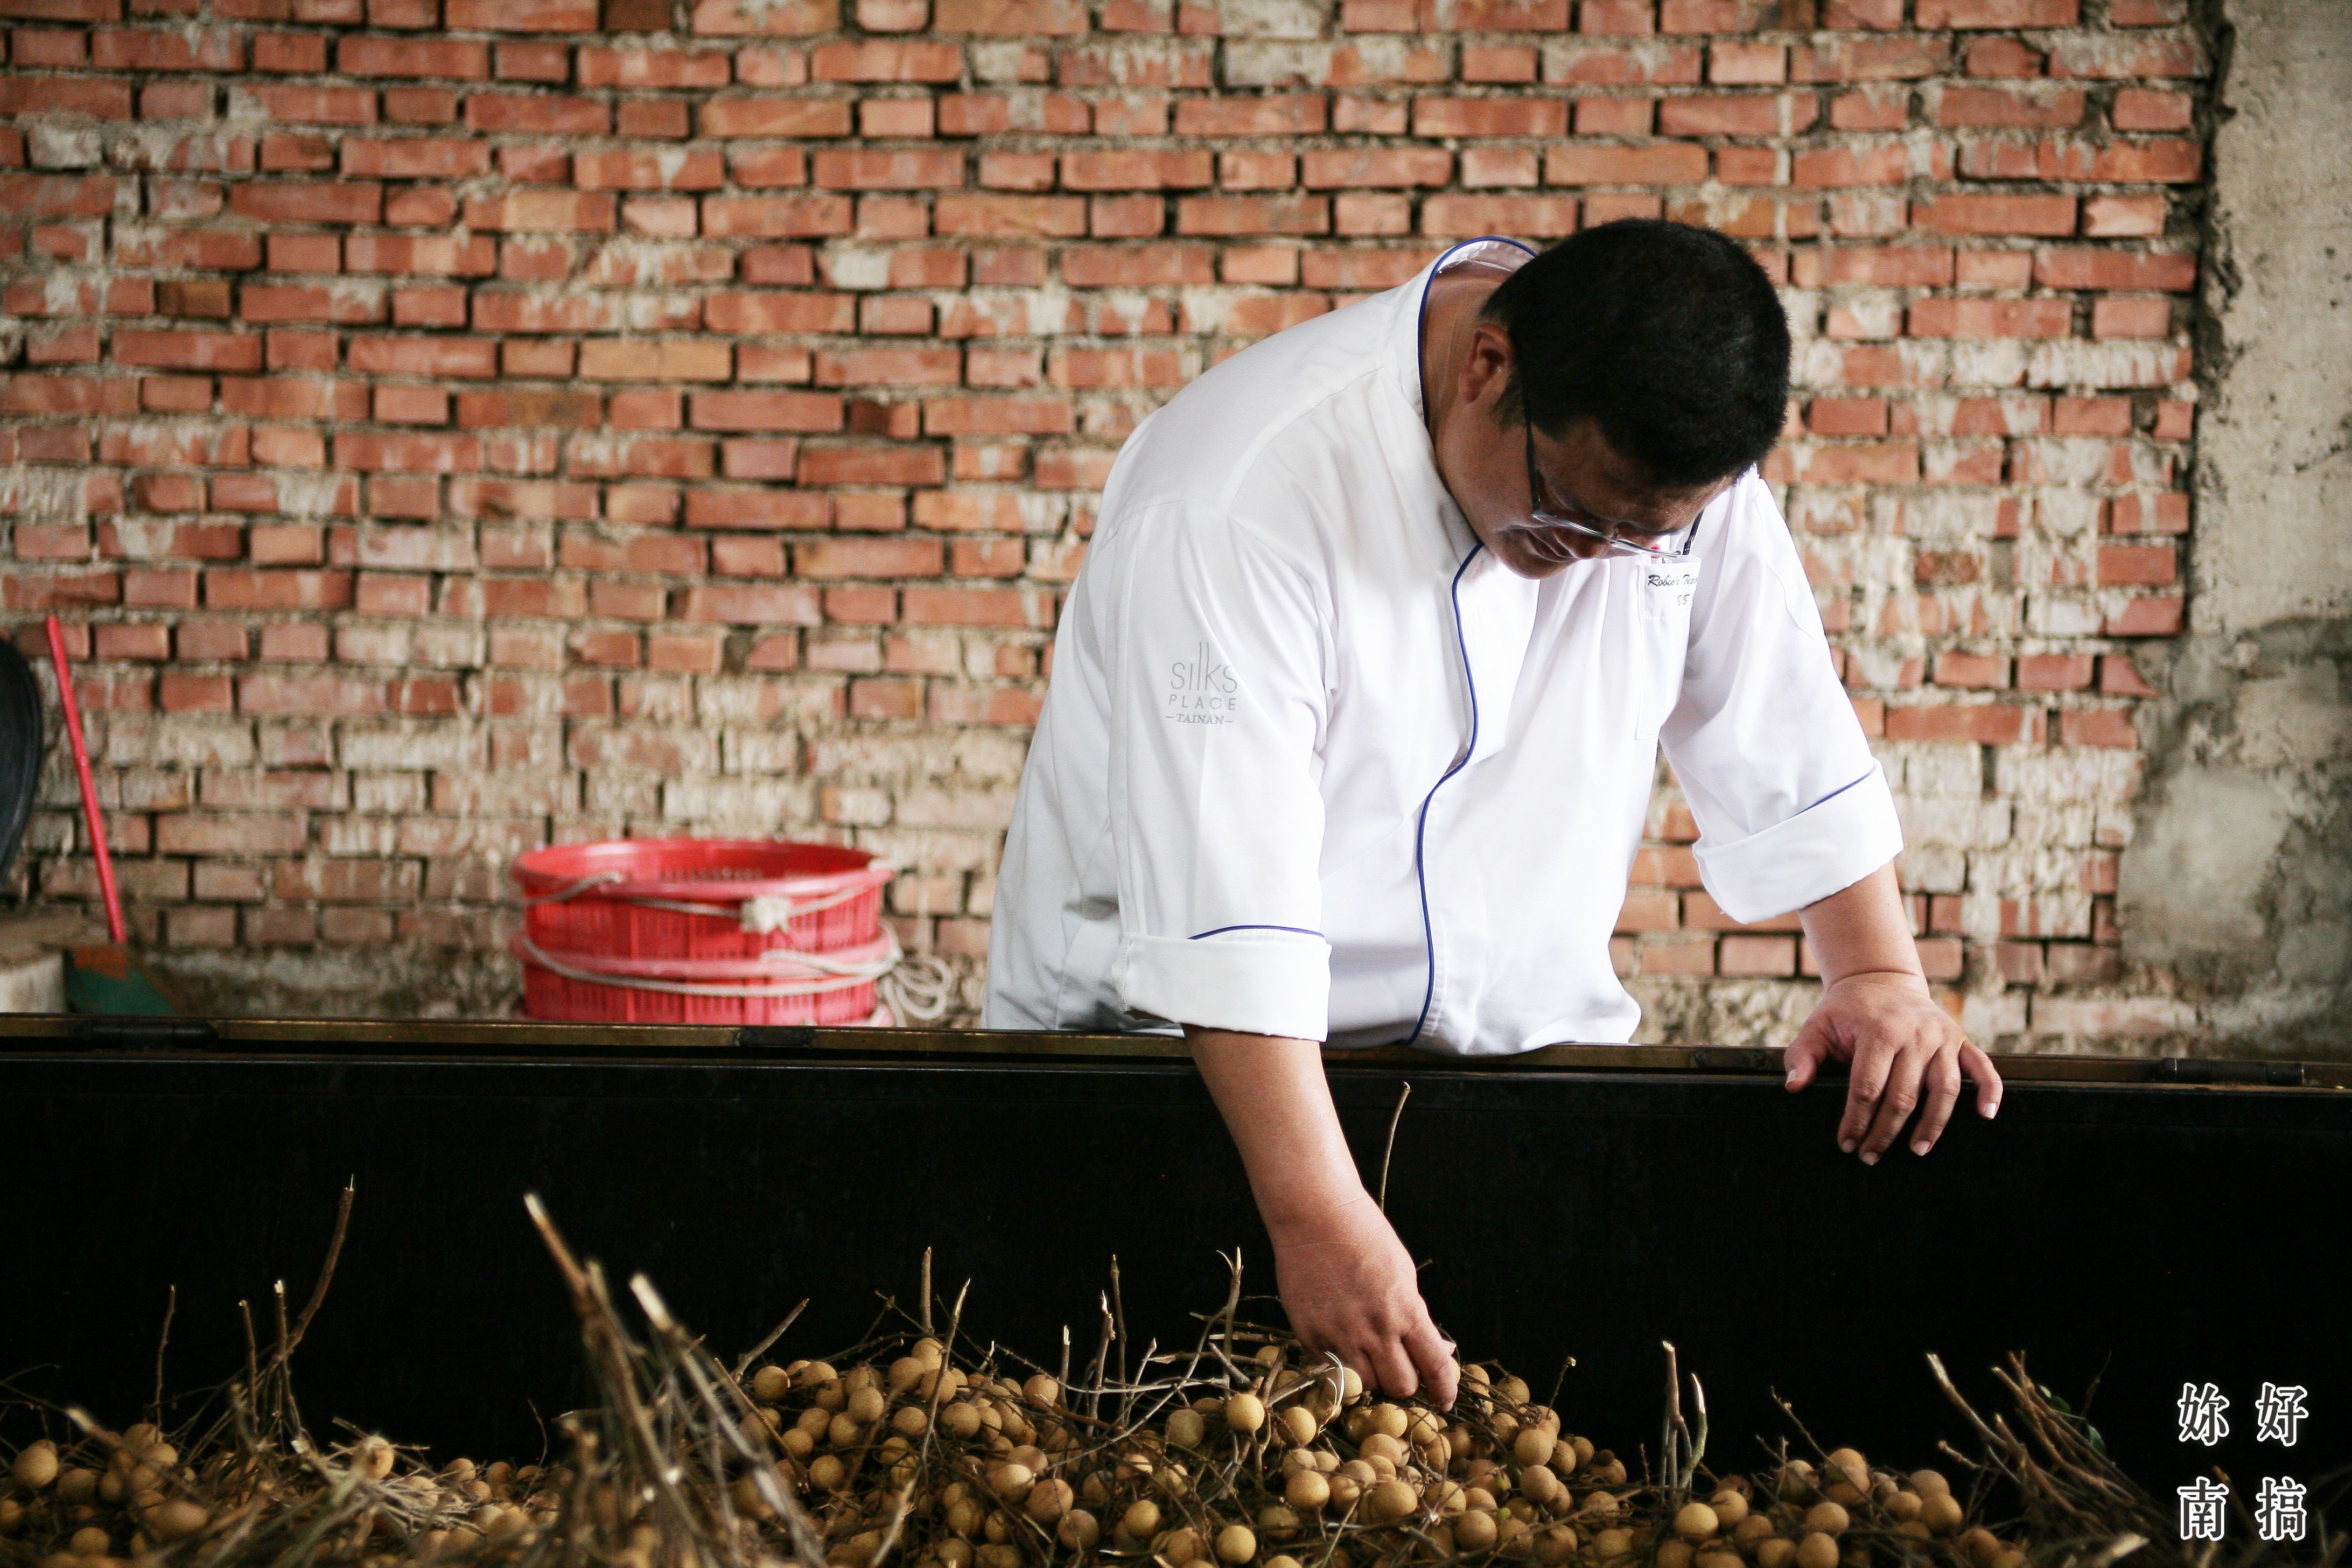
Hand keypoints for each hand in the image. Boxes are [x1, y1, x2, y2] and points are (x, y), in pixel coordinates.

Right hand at [1269, 1191, 1457, 1410]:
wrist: (1315, 1216)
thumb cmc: (1366, 1237)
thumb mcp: (1404, 1274)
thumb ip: (1417, 1316)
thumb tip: (1440, 1350)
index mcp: (1405, 1311)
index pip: (1434, 1366)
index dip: (1444, 1389)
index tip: (1444, 1401)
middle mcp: (1374, 1329)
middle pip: (1400, 1386)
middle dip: (1405, 1383)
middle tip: (1400, 1369)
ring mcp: (1339, 1334)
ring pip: (1365, 1385)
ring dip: (1372, 1376)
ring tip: (1368, 1354)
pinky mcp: (1309, 1335)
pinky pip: (1331, 1368)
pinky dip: (1341, 1362)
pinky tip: (1341, 1338)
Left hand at [1784, 971, 2001, 1162]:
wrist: (1880, 979)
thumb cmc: (1845, 1011)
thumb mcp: (1817, 1026)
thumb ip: (1802, 1055)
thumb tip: (1794, 1087)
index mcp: (1878, 1030)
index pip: (1868, 1087)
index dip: (1856, 1120)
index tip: (1846, 1143)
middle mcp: (1915, 1033)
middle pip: (1904, 1095)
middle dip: (1885, 1131)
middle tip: (1870, 1156)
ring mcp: (1941, 1036)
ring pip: (1944, 1089)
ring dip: (1933, 1124)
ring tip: (1916, 1151)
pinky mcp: (1960, 1039)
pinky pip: (1982, 1067)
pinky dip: (1990, 1091)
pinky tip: (1987, 1116)